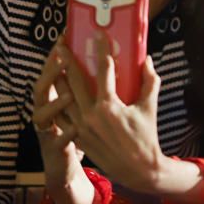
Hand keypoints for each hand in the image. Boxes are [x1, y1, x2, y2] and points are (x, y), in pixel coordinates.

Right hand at [32, 43, 85, 190]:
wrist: (69, 168)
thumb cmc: (81, 134)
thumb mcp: (84, 109)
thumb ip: (95, 88)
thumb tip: (116, 63)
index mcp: (57, 99)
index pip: (54, 73)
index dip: (55, 56)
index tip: (64, 37)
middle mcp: (49, 112)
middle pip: (43, 87)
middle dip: (51, 70)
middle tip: (62, 52)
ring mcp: (50, 130)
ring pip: (45, 113)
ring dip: (56, 102)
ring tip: (68, 92)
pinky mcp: (55, 148)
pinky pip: (59, 140)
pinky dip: (65, 133)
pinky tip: (74, 128)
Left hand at [55, 32, 167, 194]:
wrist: (138, 168)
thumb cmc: (146, 136)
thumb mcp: (150, 107)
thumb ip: (150, 82)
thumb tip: (147, 60)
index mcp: (109, 106)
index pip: (104, 70)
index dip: (101, 50)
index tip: (97, 35)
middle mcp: (91, 115)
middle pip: (74, 80)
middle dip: (67, 60)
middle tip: (61, 44)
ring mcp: (81, 127)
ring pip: (63, 98)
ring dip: (57, 79)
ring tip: (54, 65)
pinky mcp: (78, 136)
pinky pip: (63, 116)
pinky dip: (58, 102)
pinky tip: (55, 92)